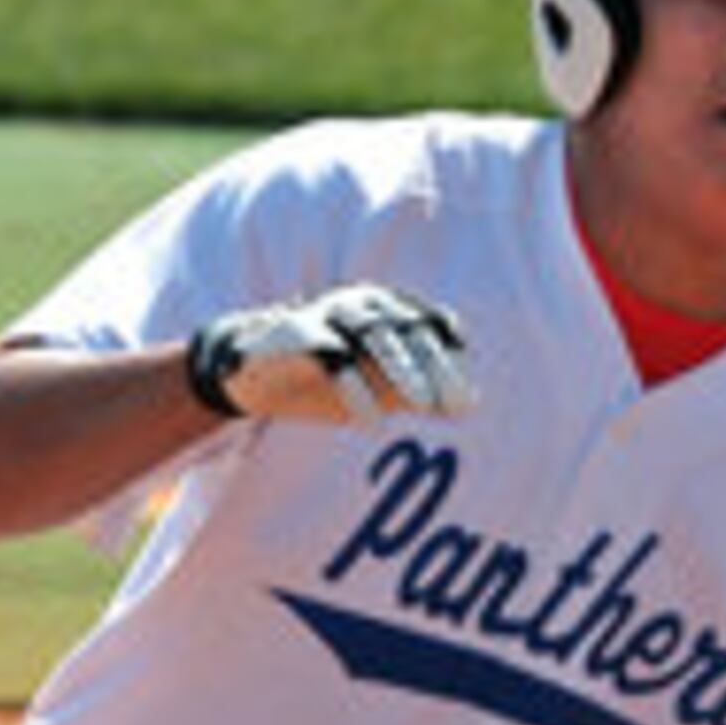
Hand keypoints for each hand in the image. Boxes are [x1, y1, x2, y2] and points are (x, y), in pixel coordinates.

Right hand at [185, 283, 475, 427]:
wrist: (253, 375)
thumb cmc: (326, 381)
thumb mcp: (378, 388)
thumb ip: (419, 393)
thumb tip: (471, 407)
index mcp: (387, 309)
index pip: (430, 325)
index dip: (452, 360)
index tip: (468, 403)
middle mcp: (362, 302)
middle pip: (409, 327)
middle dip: (436, 367)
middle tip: (454, 408)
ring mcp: (329, 312)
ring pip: (374, 333)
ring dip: (402, 370)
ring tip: (423, 407)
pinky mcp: (297, 331)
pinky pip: (332, 355)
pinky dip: (355, 388)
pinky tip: (372, 421)